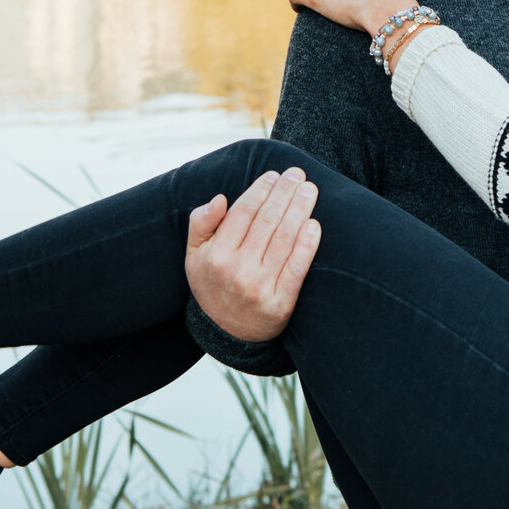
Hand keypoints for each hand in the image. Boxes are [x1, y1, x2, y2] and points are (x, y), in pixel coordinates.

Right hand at [184, 168, 321, 342]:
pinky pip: (297, 268)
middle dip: (284, 193)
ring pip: (285, 239)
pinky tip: (314, 224)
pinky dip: (308, 245)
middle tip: (297, 174)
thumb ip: (201, 223)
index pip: (243, 212)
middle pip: (267, 221)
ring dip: (300, 210)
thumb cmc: (212, 284)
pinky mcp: (281, 304)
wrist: (226, 333)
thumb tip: (220, 199)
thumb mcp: (194, 255)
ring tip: (309, 190)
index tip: (274, 175)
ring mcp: (260, 288)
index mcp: (217, 255)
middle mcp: (238, 270)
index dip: (261, 190)